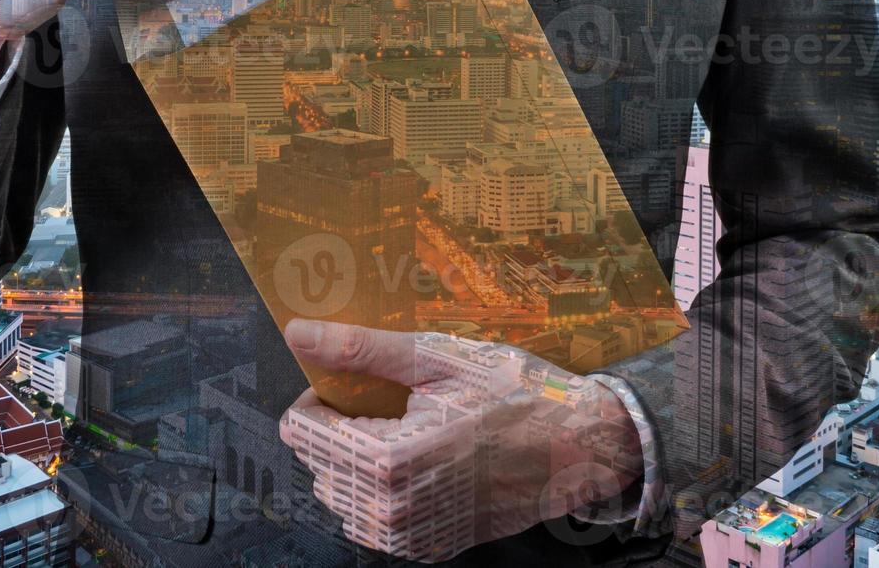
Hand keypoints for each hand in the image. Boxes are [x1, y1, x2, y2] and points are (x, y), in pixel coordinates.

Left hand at [280, 321, 641, 562]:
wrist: (579, 446)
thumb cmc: (515, 393)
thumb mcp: (438, 359)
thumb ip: (362, 350)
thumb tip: (298, 332)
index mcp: (387, 459)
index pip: (302, 432)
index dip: (320, 395)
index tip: (356, 379)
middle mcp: (392, 510)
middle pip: (320, 462)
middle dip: (340, 427)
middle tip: (391, 401)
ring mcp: (410, 536)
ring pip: (343, 494)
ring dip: (356, 460)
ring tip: (405, 428)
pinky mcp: (429, 547)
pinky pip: (375, 521)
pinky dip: (382, 489)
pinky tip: (420, 459)